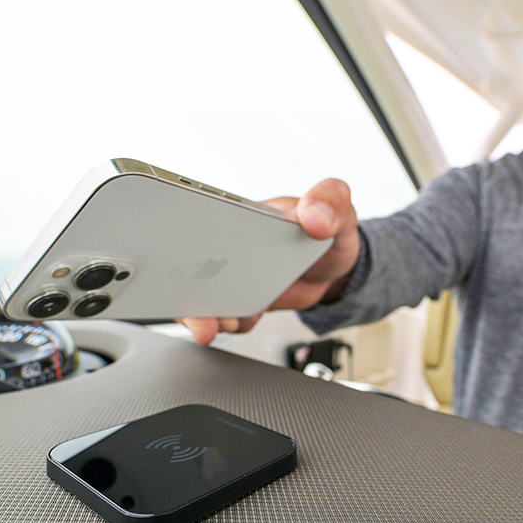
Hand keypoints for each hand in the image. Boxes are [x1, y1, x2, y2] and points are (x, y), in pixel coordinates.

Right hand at [180, 178, 359, 344]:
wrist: (336, 266)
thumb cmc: (330, 229)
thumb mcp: (337, 207)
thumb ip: (330, 200)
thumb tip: (314, 215)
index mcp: (245, 213)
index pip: (202, 219)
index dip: (186, 239)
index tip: (187, 257)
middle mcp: (232, 244)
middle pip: (193, 265)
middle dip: (185, 291)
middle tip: (197, 310)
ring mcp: (236, 274)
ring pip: (205, 295)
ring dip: (205, 314)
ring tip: (221, 323)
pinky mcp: (246, 298)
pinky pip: (230, 314)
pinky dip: (232, 323)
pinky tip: (245, 320)